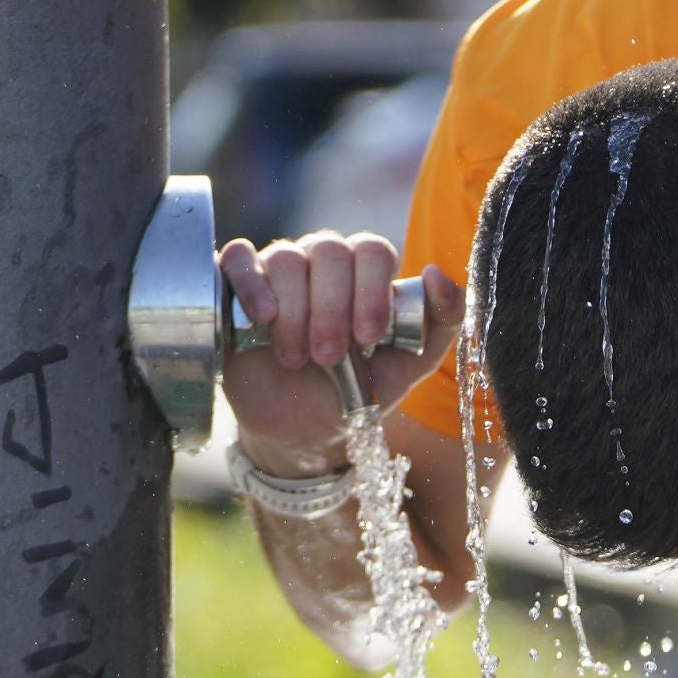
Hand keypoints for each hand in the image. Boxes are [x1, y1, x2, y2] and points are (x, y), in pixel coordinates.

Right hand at [218, 231, 463, 475]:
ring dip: (296, 313)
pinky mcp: (235, 284)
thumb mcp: (410, 364)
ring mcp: (277, 269)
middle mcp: (321, 261)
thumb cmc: (359, 389)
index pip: (372, 249)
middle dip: (333, 308)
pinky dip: (251, 283)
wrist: (304, 429)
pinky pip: (238, 259)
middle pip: (330, 250)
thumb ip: (442, 322)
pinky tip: (263, 318)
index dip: (371, 290)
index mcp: (365, 272)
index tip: (368, 337)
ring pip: (287, 258)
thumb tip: (437, 274)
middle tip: (331, 356)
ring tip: (298, 360)